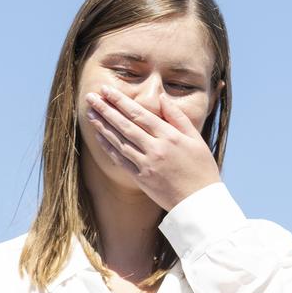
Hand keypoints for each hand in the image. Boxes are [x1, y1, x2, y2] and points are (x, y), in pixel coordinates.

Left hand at [84, 85, 221, 210]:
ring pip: (119, 141)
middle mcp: (155, 149)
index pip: (140, 114)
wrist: (199, 201)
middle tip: (90, 97)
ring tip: (90, 113)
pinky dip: (108, 147)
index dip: (121, 101)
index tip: (107, 90)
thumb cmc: (201, 169)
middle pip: (125, 125)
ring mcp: (146, 165)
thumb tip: (162, 98)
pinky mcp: (141, 179)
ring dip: (102, 126)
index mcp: (170, 137)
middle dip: (106, 109)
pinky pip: (121, 160)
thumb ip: (178, 117)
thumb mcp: (195, 139)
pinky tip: (99, 136)